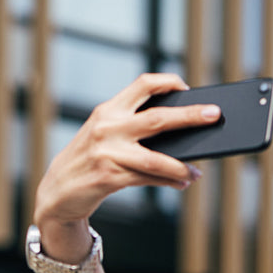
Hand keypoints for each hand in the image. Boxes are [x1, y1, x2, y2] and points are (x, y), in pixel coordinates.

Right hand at [32, 73, 218, 235]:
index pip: (142, 84)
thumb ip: (131, 128)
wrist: (57, 191)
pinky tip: (183, 181)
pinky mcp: (109, 177)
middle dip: (190, 116)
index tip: (187, 87)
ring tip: (197, 169)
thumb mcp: (103, 135)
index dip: (168, 82)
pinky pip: (147, 178)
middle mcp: (108, 127)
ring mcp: (108, 152)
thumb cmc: (88, 160)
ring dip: (181, 164)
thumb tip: (179, 135)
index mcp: (108, 110)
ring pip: (156, 156)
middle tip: (215, 114)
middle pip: (158, 117)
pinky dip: (169, 180)